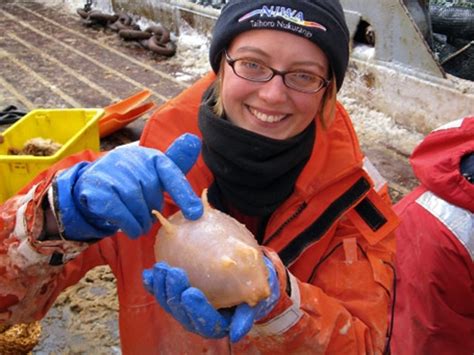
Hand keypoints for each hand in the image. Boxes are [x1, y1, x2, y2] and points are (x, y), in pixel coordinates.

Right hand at [55, 133, 202, 239]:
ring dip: (141, 220)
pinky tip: (131, 229)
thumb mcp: (154, 170)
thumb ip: (176, 160)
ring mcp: (111, 172)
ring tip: (141, 226)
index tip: (195, 214)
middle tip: (150, 218)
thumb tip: (195, 139)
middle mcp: (130, 159)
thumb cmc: (131, 179)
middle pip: (152, 191)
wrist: (92, 184)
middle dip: (153, 209)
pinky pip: (119, 212)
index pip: (170, 172)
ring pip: (136, 203)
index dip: (183, 194)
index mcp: (149, 156)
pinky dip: (129, 224)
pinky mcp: (96, 188)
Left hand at [142, 256, 279, 342]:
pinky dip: (153, 284)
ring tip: (161, 268)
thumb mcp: (253, 303)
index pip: (203, 321)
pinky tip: (148, 274)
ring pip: (169, 301)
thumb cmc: (250, 292)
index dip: (195, 309)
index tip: (190, 292)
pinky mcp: (176, 295)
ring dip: (162, 286)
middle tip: (173, 272)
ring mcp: (184, 307)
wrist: (244, 280)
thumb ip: (245, 317)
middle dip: (174, 292)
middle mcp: (196, 319)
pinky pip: (161, 292)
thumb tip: (236, 334)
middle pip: (182, 311)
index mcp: (215, 325)